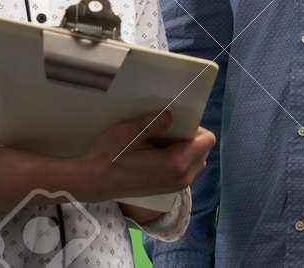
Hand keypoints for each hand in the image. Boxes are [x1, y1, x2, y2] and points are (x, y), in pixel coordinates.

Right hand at [70, 111, 214, 203]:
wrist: (96, 182)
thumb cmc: (110, 157)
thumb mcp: (129, 132)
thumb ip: (153, 123)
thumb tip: (171, 116)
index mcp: (176, 164)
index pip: (207, 140)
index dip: (195, 127)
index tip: (178, 121)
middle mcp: (181, 178)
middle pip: (204, 151)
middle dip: (192, 138)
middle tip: (169, 130)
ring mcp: (175, 186)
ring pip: (197, 161)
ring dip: (186, 149)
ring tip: (162, 141)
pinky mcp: (168, 189)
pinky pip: (187, 170)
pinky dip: (180, 159)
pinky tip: (158, 153)